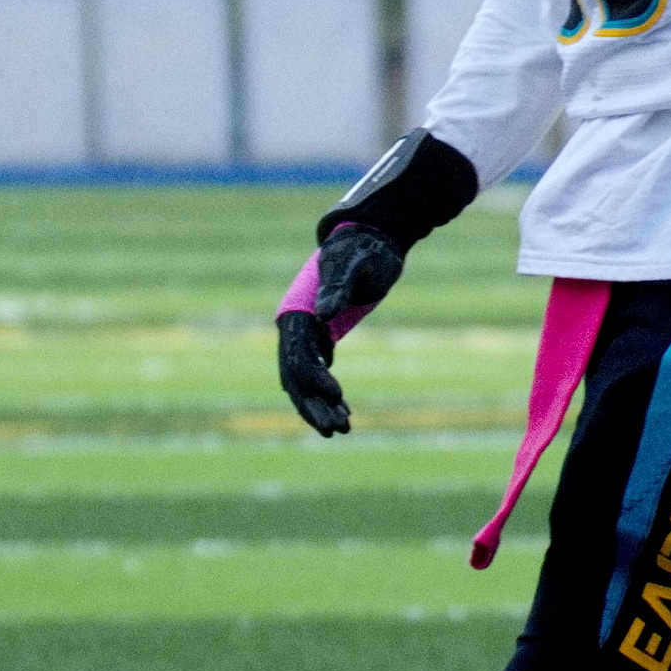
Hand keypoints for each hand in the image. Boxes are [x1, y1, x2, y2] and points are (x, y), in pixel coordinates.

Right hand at [275, 223, 406, 439]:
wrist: (374, 239)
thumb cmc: (364, 249)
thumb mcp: (354, 264)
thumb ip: (338, 286)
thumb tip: (324, 313)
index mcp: (296, 311)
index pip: (296, 355)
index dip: (312, 378)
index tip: (336, 395)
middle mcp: (297, 326)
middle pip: (297, 376)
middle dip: (313, 405)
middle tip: (335, 430)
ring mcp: (309, 333)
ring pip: (308, 380)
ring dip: (322, 405)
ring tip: (343, 429)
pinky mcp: (323, 336)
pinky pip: (320, 372)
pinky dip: (330, 393)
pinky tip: (345, 412)